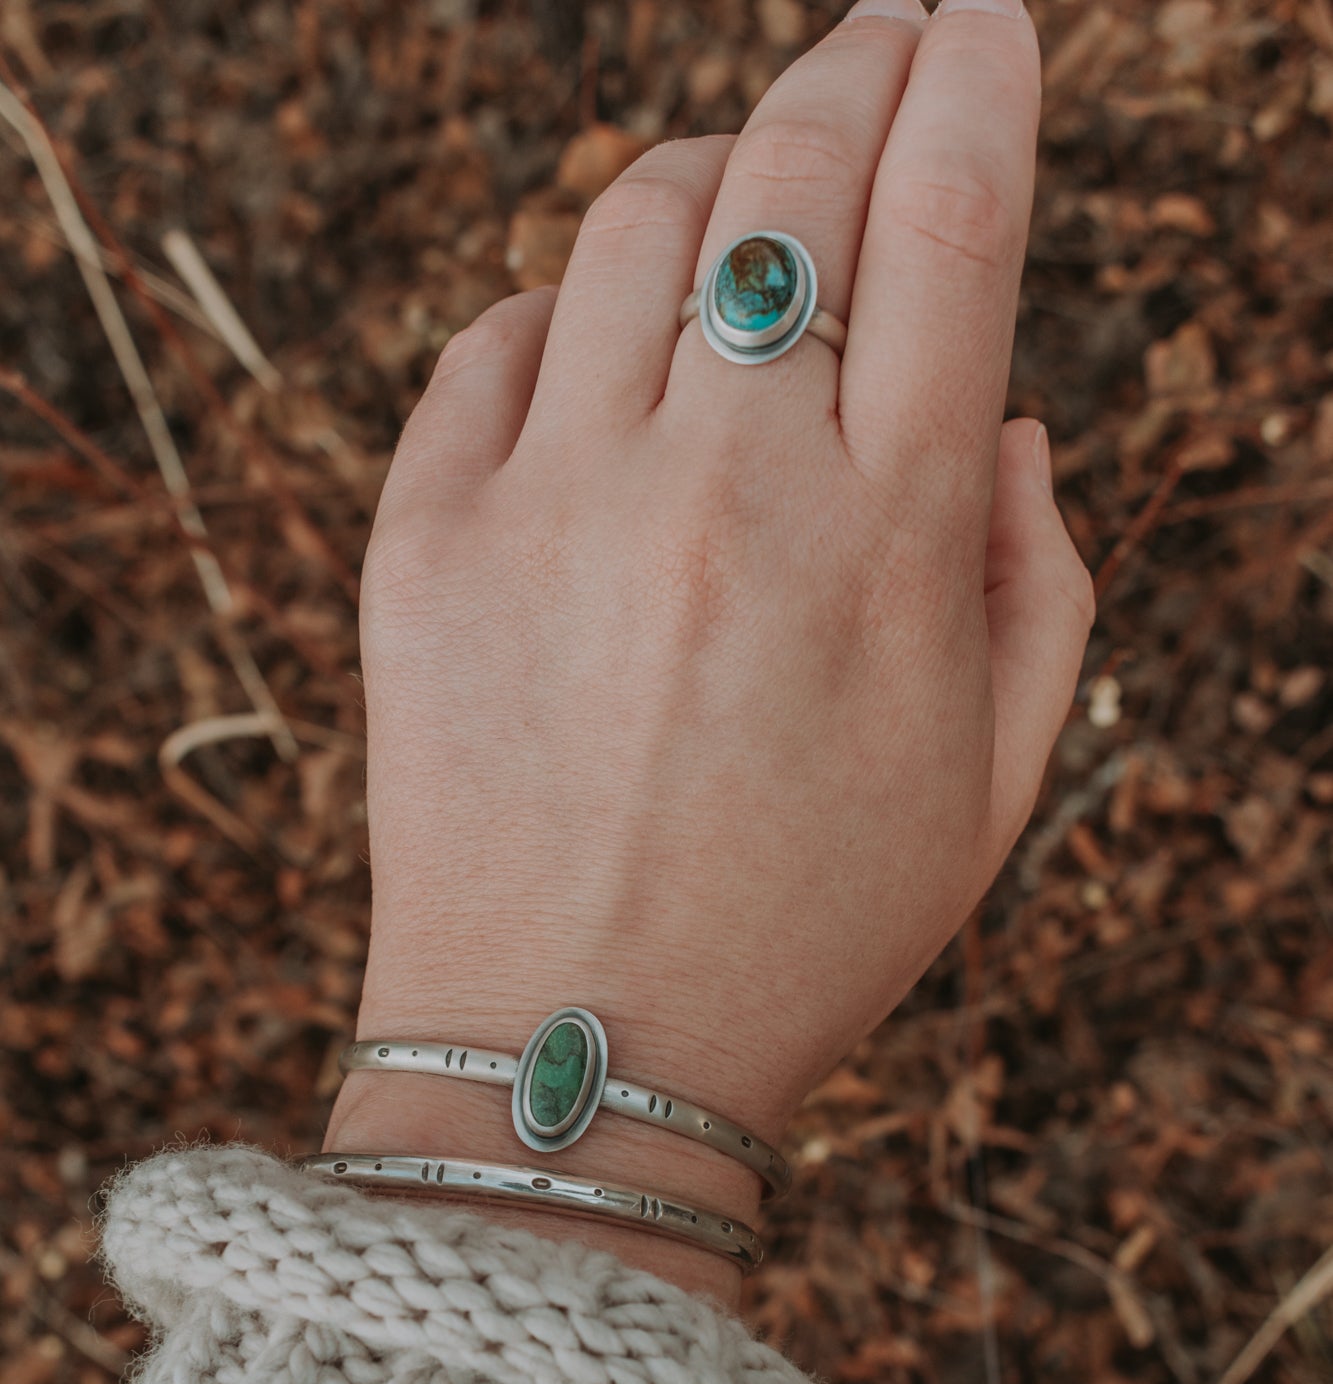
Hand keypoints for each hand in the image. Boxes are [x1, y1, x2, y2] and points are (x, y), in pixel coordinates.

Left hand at [325, 0, 1096, 1310]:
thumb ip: (1034, 577)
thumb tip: (994, 408)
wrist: (573, 1054)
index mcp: (888, 541)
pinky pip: (491, 340)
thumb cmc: (802, 932)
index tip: (983, 20)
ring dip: (706, 179)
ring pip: (632, 220)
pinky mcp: (427, 542)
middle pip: (792, 171)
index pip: (950, 219)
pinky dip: (555, 315)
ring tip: (737, 208)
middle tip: (879, 35)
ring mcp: (560, 501)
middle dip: (854, 64)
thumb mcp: (994, 789)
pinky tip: (595, 360)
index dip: (977, 81)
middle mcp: (726, 484)